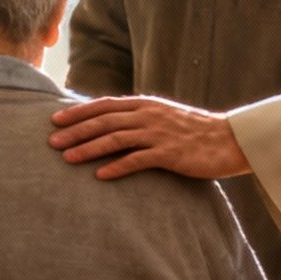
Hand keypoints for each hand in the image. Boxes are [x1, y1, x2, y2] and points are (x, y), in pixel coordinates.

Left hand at [46, 96, 250, 180]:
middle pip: (104, 121)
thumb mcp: (164, 116)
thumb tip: (113, 123)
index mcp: (145, 104)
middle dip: (75, 131)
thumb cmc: (194, 131)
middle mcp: (148, 115)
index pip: (104, 105)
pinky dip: (116, 167)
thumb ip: (140, 117)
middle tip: (51, 142)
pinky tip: (100, 175)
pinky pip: (137, 160)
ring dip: (88, 149)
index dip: (78, 112)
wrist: (229, 140)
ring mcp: (158, 133)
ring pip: (115, 138)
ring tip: (67, 159)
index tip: (55, 119)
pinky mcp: (169, 153)